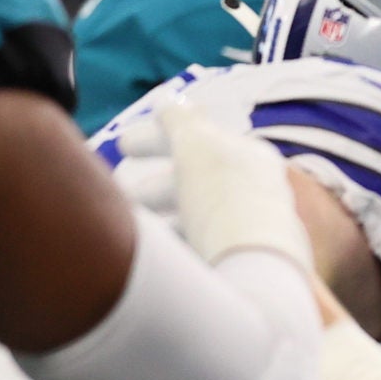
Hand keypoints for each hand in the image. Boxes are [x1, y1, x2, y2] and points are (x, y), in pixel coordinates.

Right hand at [137, 100, 310, 272]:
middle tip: (120, 194)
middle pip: (200, 184)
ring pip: (203, 221)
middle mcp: (260, 195)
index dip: (155, 138)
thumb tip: (170, 104)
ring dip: (163, 221)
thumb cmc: (225, 201)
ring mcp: (259, 236)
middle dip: (155, 188)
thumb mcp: (196, 145)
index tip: (122, 145)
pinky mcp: (253, 272)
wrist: (259, 275)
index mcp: (252, 158)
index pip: (199, 141)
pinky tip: (163, 260)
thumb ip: (180, 121)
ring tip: (134, 233)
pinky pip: (209, 252)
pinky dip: (181, 247)